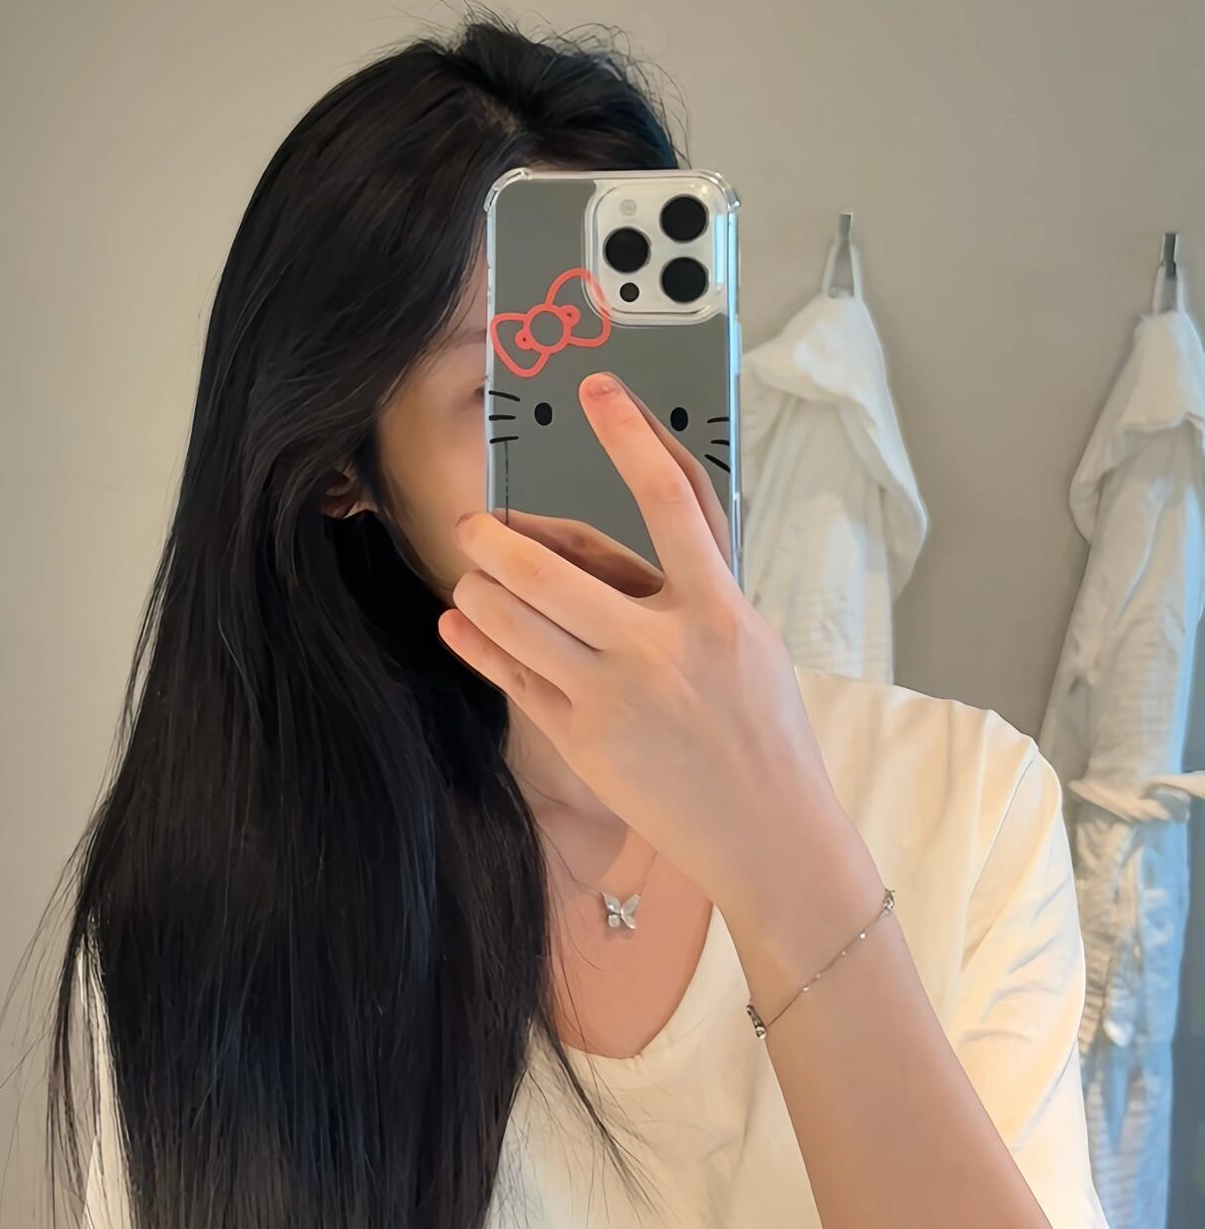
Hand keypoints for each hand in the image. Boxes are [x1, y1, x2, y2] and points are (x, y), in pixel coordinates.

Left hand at [438, 371, 847, 917]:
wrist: (770, 839)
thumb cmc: (760, 727)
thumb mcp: (745, 639)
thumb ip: (683, 584)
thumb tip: (587, 538)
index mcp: (721, 611)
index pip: (672, 502)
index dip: (631, 438)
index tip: (598, 389)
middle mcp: (664, 650)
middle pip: (552, 572)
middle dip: (496, 539)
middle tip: (473, 521)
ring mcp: (617, 699)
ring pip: (517, 622)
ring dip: (480, 588)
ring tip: (470, 574)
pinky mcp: (584, 742)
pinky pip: (512, 677)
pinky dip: (477, 642)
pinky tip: (459, 621)